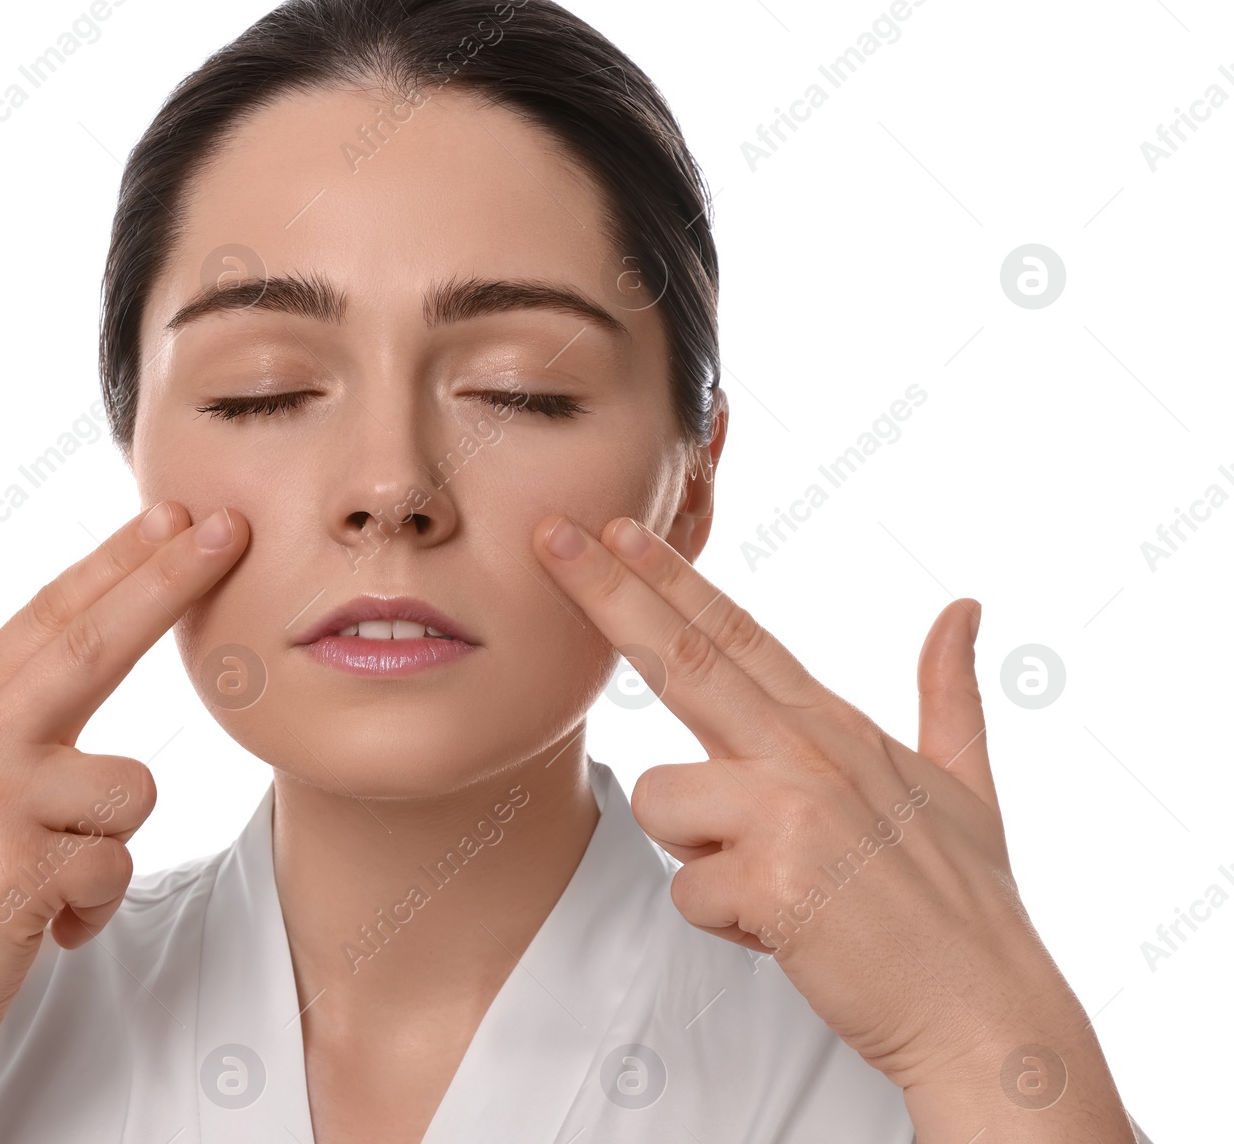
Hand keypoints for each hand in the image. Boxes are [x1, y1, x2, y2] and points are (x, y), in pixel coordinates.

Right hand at [0, 502, 244, 1071]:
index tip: (175, 510)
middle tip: (227, 527)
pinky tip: (40, 924)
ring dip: (107, 845)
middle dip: (165, 581)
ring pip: (133, 790)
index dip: (116, 560)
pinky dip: (92, 904)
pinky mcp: (17, 870)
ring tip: (46, 878)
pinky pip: (115, 866)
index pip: (50, 616)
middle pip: (90, 644)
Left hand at [533, 513, 1133, 1135]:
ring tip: (776, 886)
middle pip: (685, 657)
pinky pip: (685, 891)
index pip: (736, 634)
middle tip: (552, 537)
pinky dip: (726, 922)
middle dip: (611, 593)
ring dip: (700, 854)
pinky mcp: (773, 880)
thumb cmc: (964, 907)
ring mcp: (790, 810)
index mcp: (835, 726)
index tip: (617, 529)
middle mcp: (808, 752)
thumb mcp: (964, 783)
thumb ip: (948, 692)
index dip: (671, 578)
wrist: (989, 1012)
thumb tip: (963, 607)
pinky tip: (787, 931)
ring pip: (662, 800)